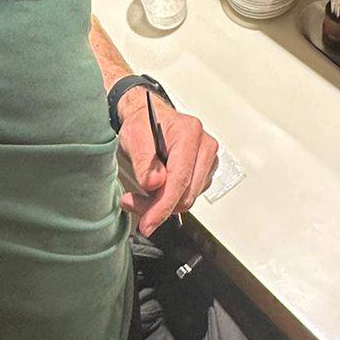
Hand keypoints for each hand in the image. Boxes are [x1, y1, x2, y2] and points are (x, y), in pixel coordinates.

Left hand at [117, 90, 218, 237]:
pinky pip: (188, 195)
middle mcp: (204, 146)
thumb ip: (143, 160)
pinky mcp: (205, 170)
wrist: (148, 116)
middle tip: (131, 203)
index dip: (162, 207)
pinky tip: (154, 191)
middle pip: (186, 195)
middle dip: (158, 207)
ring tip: (139, 194)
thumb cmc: (142, 123)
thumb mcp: (133, 136)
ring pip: (188, 199)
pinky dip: (169, 200)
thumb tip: (155, 183)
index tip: (148, 223)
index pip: (180, 180)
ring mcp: (208, 159)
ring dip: (162, 205)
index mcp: (189, 134)